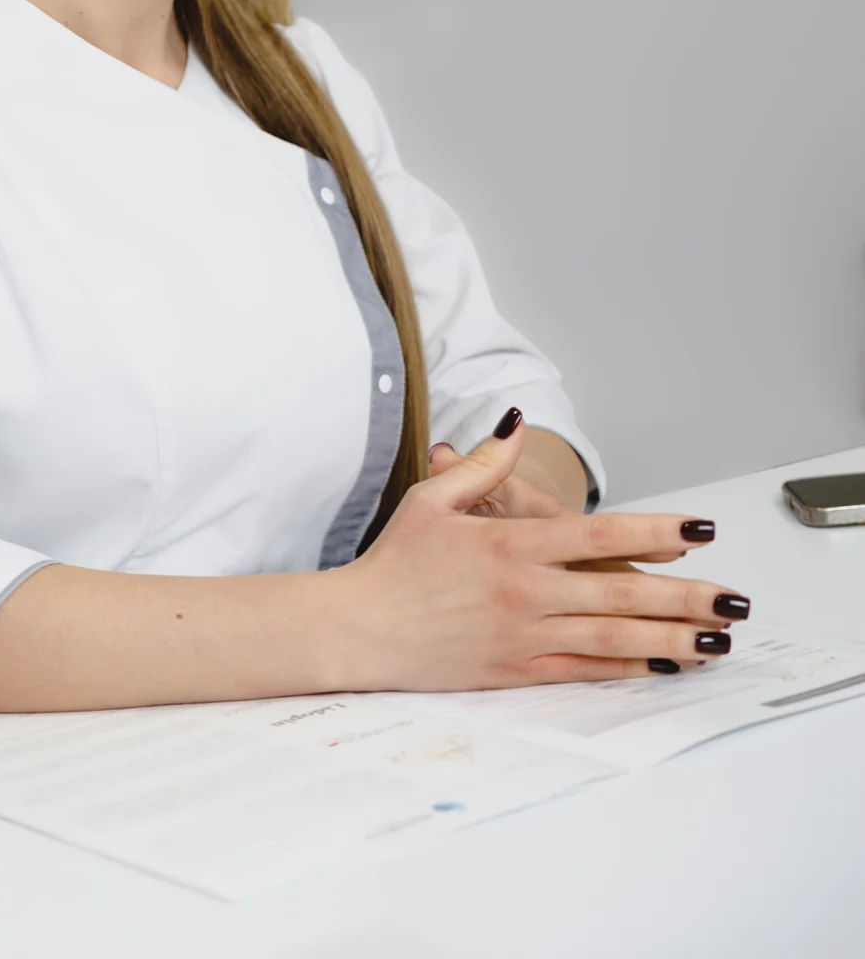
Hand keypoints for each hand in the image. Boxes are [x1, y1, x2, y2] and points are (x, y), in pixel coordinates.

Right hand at [343, 411, 749, 688]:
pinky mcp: (514, 671)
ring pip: (612, 639)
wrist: (359, 627)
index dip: (654, 533)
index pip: (598, 534)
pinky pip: (583, 670)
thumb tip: (515, 423)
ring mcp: (523, 635)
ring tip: (716, 640)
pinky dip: (626, 669)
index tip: (700, 531)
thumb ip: (483, 464)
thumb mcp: (434, 499)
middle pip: (619, 592)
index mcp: (510, 544)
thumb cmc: (394, 561)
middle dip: (685, 596)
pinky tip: (661, 666)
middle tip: (735, 600)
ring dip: (670, 640)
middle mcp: (525, 591)